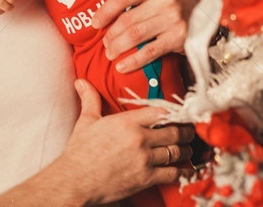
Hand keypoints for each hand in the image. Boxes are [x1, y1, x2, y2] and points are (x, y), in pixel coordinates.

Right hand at [60, 79, 194, 204]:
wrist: (75, 181)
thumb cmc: (79, 152)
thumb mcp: (86, 121)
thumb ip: (89, 99)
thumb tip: (81, 82)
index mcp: (127, 122)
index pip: (160, 111)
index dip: (173, 112)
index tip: (178, 114)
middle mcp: (140, 139)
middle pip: (174, 131)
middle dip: (184, 131)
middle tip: (188, 131)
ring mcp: (145, 160)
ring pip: (177, 152)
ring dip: (185, 150)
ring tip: (187, 148)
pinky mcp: (146, 178)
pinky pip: (173, 173)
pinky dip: (183, 171)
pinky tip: (187, 169)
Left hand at [89, 0, 199, 73]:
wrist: (208, 16)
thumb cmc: (174, 1)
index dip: (105, 11)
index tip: (94, 23)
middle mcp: (165, 0)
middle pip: (128, 19)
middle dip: (111, 35)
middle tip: (105, 44)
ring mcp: (173, 19)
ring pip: (136, 36)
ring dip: (118, 47)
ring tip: (110, 53)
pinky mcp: (179, 38)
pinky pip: (150, 51)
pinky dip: (133, 61)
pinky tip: (122, 66)